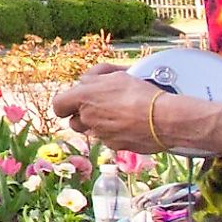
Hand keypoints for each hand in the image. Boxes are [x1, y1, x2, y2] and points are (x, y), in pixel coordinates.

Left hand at [51, 64, 167, 154]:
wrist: (163, 118)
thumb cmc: (141, 94)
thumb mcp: (116, 75)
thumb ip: (96, 76)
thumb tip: (89, 79)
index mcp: (84, 98)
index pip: (58, 105)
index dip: (65, 105)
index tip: (73, 102)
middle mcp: (88, 118)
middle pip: (75, 120)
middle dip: (84, 115)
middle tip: (100, 107)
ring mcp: (100, 134)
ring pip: (92, 130)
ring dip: (99, 124)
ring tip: (117, 115)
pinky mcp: (114, 145)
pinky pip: (109, 139)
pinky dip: (116, 133)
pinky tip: (130, 124)